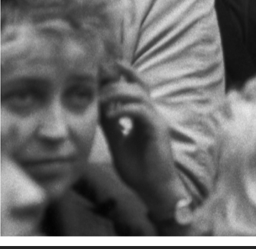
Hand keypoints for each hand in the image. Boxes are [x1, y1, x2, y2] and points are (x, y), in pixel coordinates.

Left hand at [99, 62, 183, 219]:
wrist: (154, 189)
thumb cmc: (139, 169)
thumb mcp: (119, 143)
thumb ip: (111, 126)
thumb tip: (98, 110)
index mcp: (144, 115)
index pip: (135, 87)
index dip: (123, 74)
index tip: (105, 66)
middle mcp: (152, 113)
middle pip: (137, 85)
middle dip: (116, 81)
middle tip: (98, 82)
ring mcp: (156, 120)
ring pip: (140, 94)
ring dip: (119, 93)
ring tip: (101, 98)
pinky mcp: (157, 129)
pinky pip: (141, 111)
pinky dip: (125, 109)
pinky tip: (112, 114)